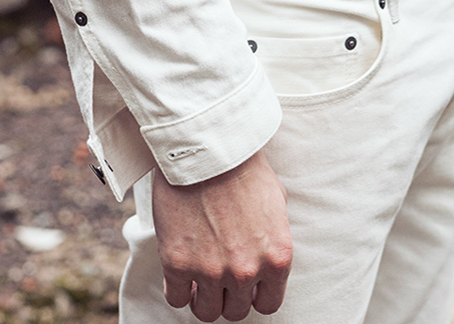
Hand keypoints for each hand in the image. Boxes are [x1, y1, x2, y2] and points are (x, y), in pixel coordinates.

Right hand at [152, 149, 292, 319]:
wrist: (207, 146)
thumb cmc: (243, 167)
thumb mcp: (276, 203)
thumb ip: (272, 240)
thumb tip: (266, 259)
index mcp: (277, 257)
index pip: (268, 304)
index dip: (256, 294)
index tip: (245, 284)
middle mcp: (246, 271)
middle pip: (236, 311)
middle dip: (229, 294)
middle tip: (220, 273)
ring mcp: (211, 271)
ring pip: (207, 312)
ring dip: (203, 297)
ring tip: (200, 276)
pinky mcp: (178, 264)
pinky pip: (176, 299)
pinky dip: (178, 289)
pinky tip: (181, 270)